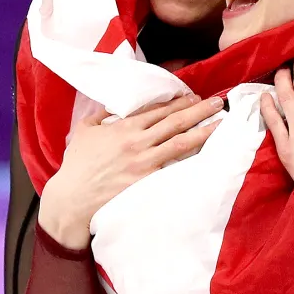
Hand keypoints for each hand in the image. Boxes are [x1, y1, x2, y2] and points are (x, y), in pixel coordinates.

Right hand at [38, 94, 223, 248]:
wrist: (74, 197)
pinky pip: (175, 166)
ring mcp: (145, 162)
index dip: (177, 102)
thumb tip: (114, 107)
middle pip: (174, 121)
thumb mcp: (84, 131)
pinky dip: (192, 157)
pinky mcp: (149, 181)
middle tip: (216, 102)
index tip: (191, 96)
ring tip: (220, 122)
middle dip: (197, 110)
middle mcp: (138, 141)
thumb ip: (100, 115)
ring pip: (181, 142)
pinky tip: (207, 153)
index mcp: (124, 127)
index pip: (157, 110)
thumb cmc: (77, 165)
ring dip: (203, 130)